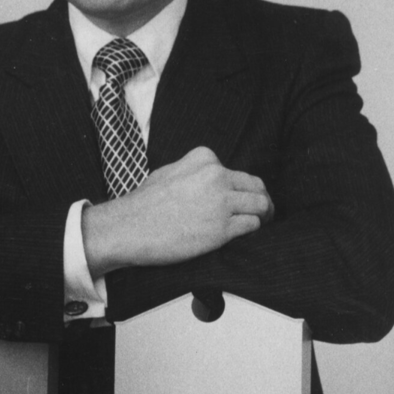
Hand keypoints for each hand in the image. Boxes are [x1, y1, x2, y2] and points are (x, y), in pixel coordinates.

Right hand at [82, 146, 273, 275]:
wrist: (129, 228)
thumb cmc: (144, 205)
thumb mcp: (169, 172)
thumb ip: (193, 172)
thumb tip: (208, 181)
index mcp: (204, 159)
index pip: (235, 171)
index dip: (239, 188)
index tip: (237, 199)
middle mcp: (216, 176)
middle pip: (255, 185)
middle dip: (261, 199)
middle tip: (263, 211)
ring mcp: (221, 201)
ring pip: (261, 204)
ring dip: (264, 214)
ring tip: (262, 223)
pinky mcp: (222, 228)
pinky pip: (252, 225)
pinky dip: (253, 230)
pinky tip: (246, 235)